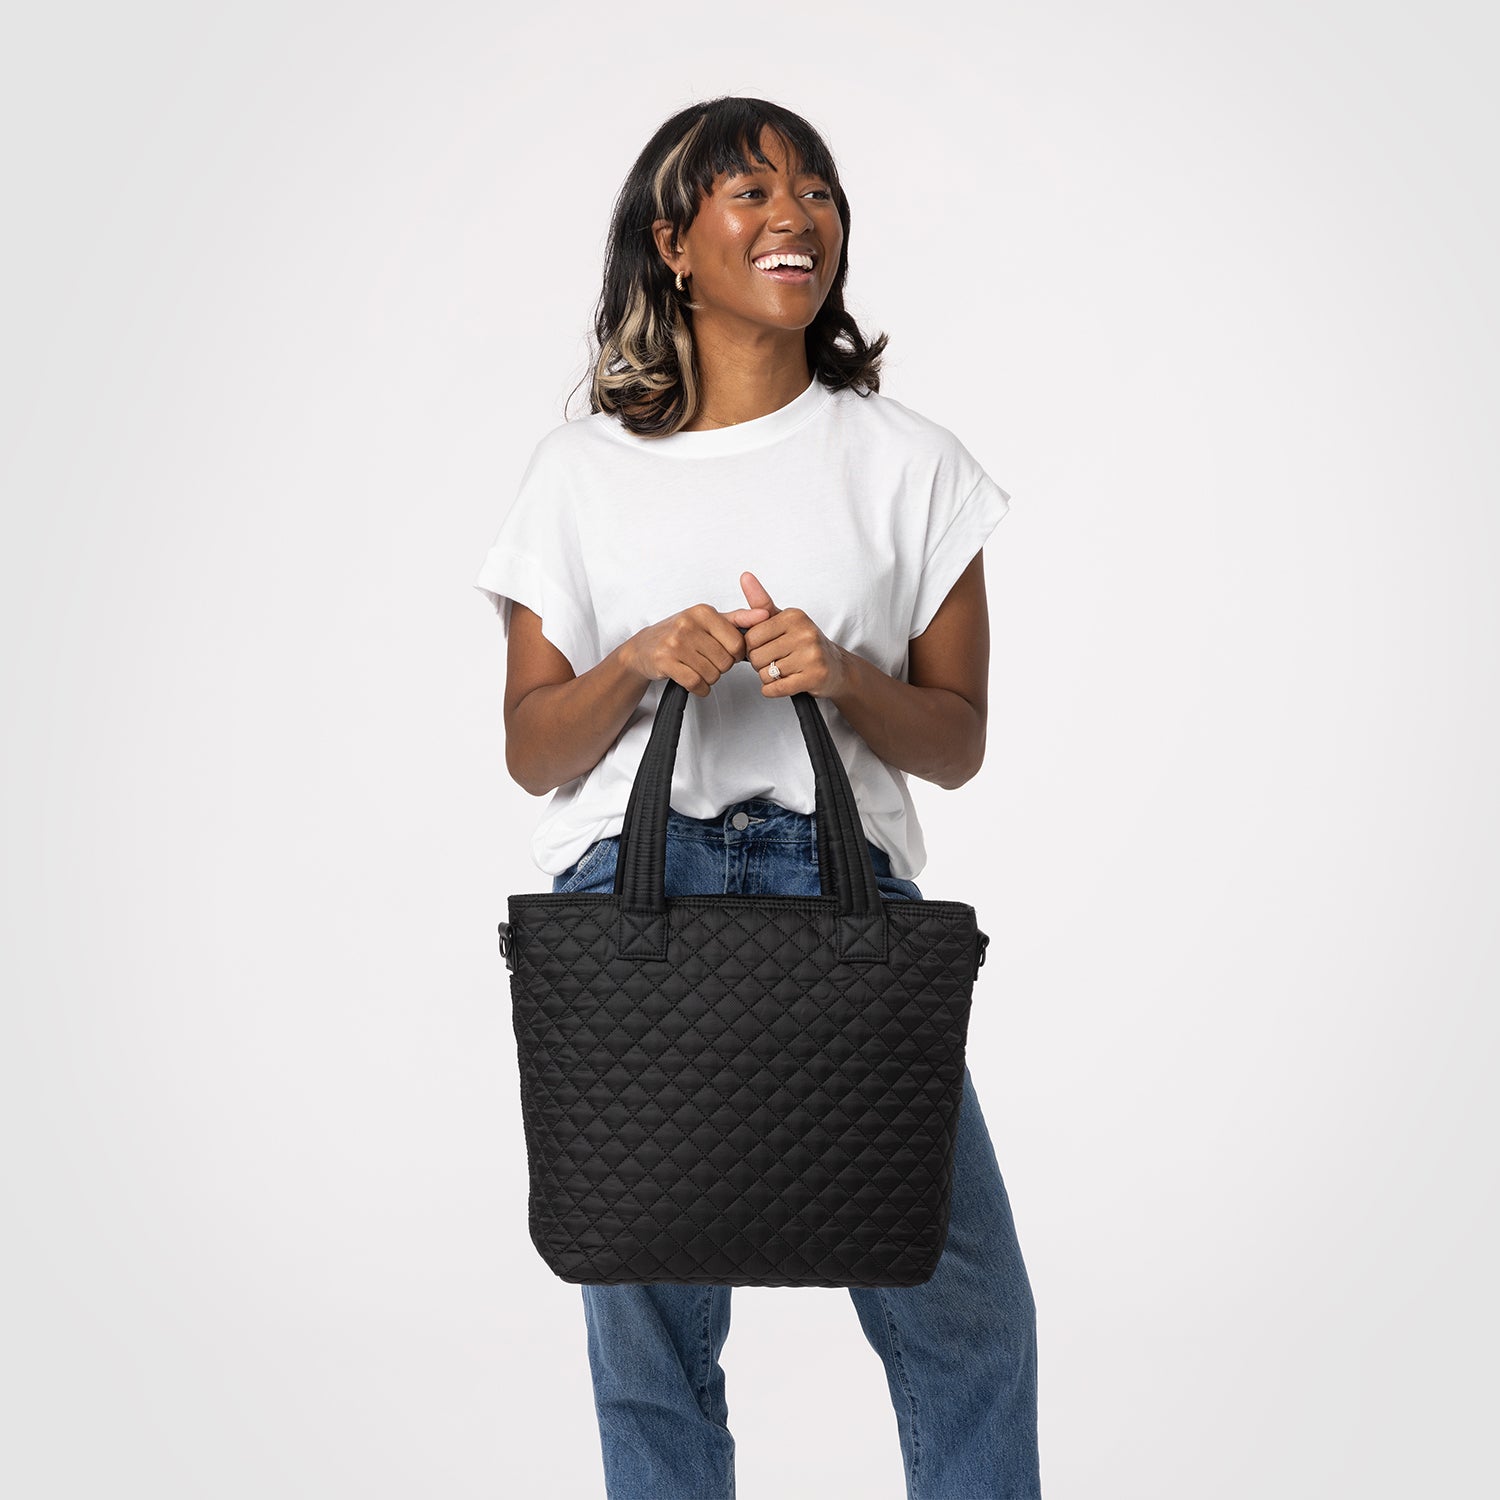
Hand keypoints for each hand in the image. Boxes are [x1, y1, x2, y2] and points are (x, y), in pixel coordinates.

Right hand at [622, 602, 770, 696]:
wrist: (643, 648)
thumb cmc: (679, 633)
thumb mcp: (708, 620)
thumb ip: (738, 619)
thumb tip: (765, 614)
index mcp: (703, 612)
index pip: (737, 643)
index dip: (736, 655)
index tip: (725, 654)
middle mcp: (688, 624)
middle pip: (725, 661)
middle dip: (721, 668)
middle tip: (708, 662)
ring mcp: (674, 643)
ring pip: (712, 674)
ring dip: (709, 679)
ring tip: (699, 670)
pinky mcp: (665, 662)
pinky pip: (695, 683)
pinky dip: (699, 688)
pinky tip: (694, 682)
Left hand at [738, 571, 850, 698]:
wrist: (837, 667)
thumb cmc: (806, 643)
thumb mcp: (784, 619)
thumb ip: (761, 602)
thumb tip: (745, 576)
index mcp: (794, 616)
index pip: (751, 637)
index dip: (753, 647)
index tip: (765, 647)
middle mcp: (804, 633)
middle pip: (757, 657)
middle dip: (760, 664)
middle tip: (775, 661)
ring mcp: (811, 655)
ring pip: (766, 674)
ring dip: (768, 678)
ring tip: (783, 671)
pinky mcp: (814, 676)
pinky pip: (776, 688)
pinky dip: (772, 690)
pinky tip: (781, 683)